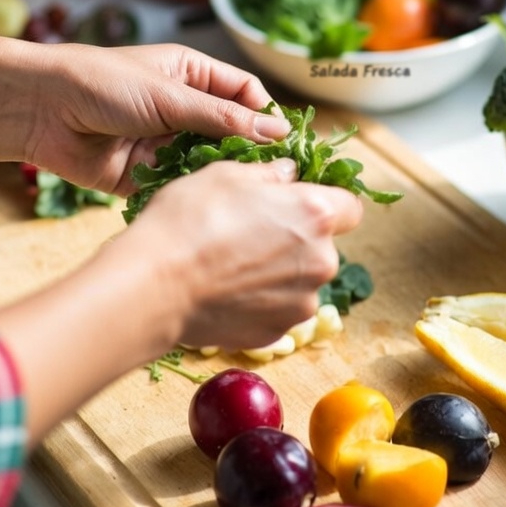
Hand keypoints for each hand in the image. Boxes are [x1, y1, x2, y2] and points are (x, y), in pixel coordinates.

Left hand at [23, 42, 290, 194]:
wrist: (38, 109)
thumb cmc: (100, 82)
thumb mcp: (169, 96)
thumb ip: (222, 119)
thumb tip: (278, 132)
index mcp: (191, 75)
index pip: (244, 94)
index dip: (266, 116)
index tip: (286, 142)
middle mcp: (181, 108)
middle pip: (230, 133)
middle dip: (248, 153)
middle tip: (270, 179)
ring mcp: (162, 143)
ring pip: (206, 164)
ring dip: (218, 176)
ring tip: (237, 194)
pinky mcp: (143, 175)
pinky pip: (176, 187)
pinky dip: (188, 195)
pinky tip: (201, 205)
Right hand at [120, 157, 365, 353]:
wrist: (154, 286)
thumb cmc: (188, 221)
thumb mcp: (227, 174)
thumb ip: (270, 174)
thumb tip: (288, 174)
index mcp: (315, 214)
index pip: (351, 206)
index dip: (327, 201)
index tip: (299, 202)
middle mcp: (321, 261)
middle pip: (323, 245)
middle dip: (297, 237)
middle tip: (251, 230)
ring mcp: (301, 303)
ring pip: (301, 280)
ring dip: (279, 271)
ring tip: (233, 263)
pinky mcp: (276, 332)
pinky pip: (278, 308)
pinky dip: (261, 300)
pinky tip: (227, 289)